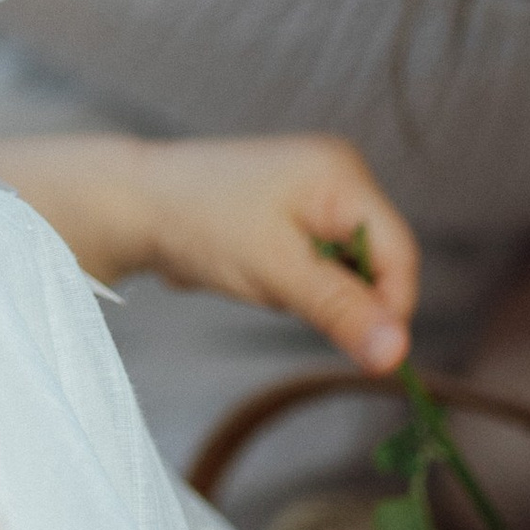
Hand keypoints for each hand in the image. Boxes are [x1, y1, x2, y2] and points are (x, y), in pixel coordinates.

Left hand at [0, 128, 418, 374]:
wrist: (130, 205)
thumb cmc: (200, 226)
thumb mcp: (277, 272)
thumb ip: (340, 310)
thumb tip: (397, 355)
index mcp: (342, 174)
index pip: (399, 252)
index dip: (391, 308)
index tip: (368, 353)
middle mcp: (336, 176)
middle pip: (377, 260)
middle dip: (344, 297)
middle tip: (290, 299)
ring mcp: (312, 194)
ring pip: (346, 269)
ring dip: (317, 293)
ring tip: (263, 278)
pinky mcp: (290, 216)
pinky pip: (316, 265)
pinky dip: (296, 284)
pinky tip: (253, 273)